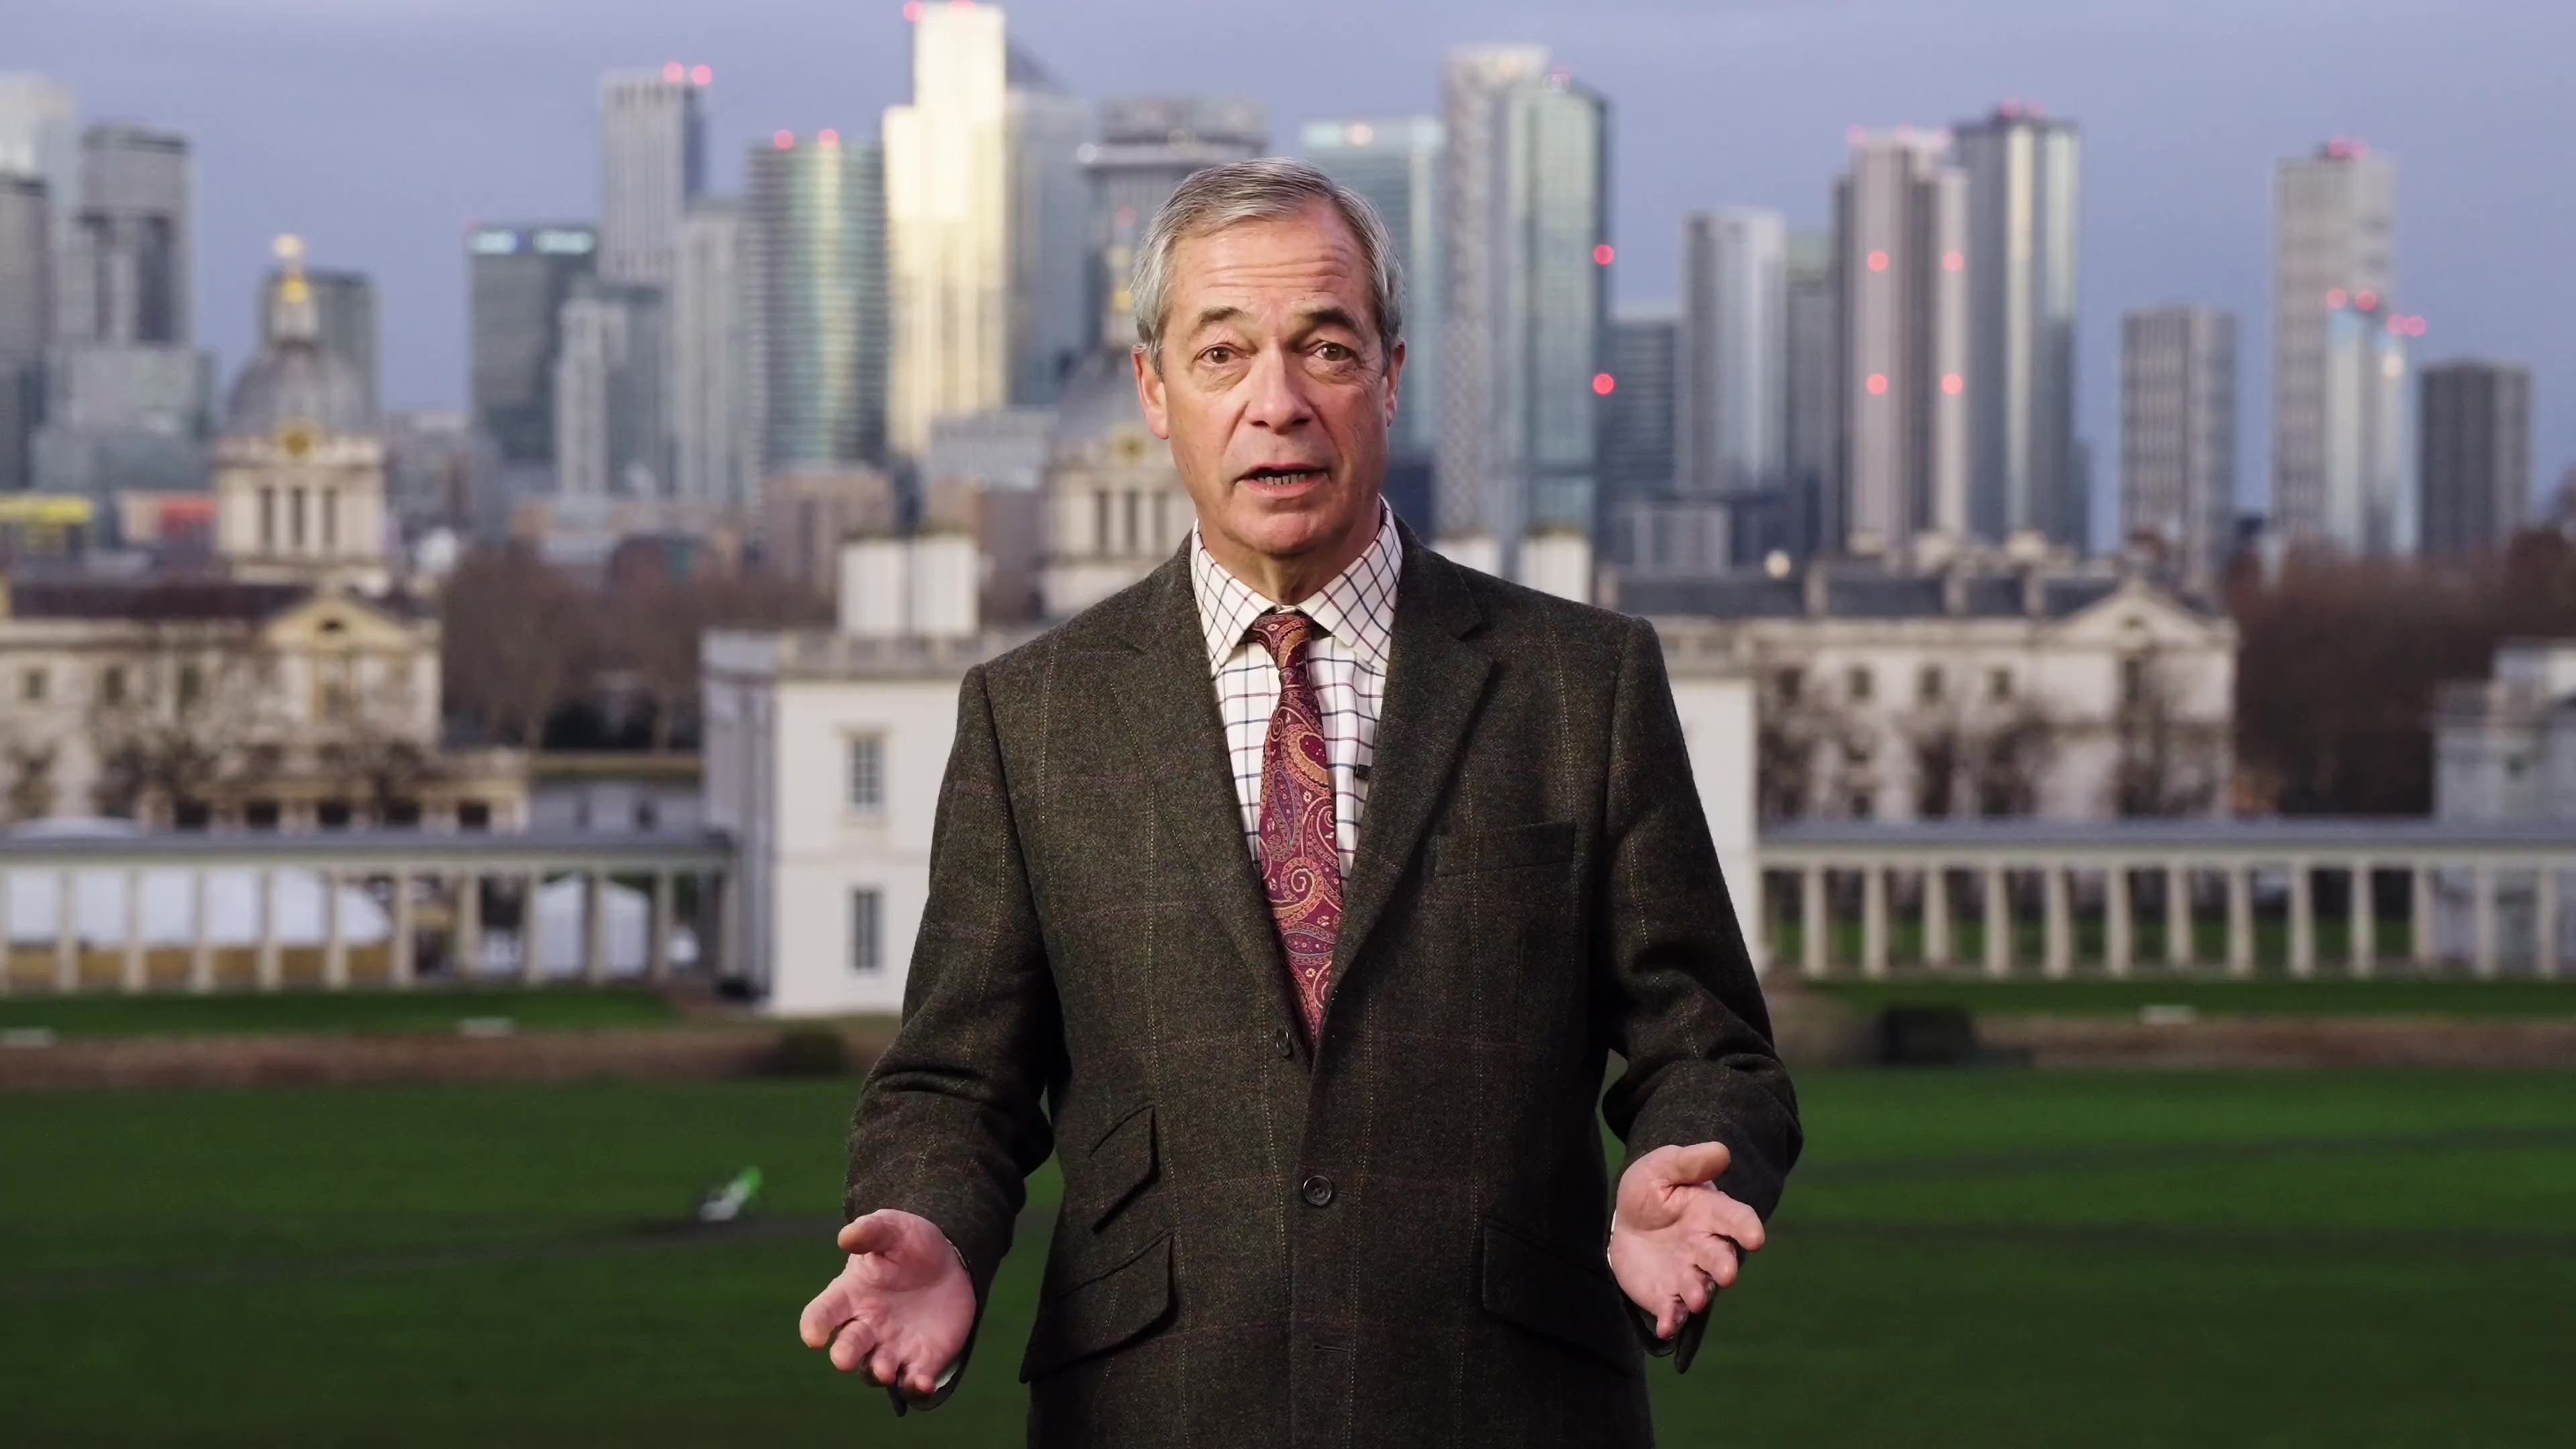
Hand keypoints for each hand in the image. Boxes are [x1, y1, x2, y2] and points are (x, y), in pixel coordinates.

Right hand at [797, 1209, 975, 1398]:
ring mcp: (891, 1346)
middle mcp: (865, 1326)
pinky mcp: (920, 1360)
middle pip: (846, 1347)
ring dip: (876, 1372)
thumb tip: (846, 1237)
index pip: (822, 1314)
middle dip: (844, 1355)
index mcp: (850, 1295)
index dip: (814, 1326)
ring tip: (884, 1369)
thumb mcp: (894, 1228)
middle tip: (843, 1360)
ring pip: (874, 1370)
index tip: (814, 1336)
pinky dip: (915, 1386)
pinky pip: (912, 1380)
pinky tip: (923, 1382)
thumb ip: (871, 1231)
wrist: (950, 1262)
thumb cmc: (910, 1244)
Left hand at [1607, 1142, 1766, 1340]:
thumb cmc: (1652, 1189)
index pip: (1736, 1219)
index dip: (1747, 1228)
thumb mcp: (1662, 1167)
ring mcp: (1688, 1273)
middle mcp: (1705, 1247)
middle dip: (1725, 1267)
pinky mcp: (1667, 1294)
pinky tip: (1666, 1327)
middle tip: (1727, 1274)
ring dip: (1699, 1294)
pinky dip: (1671, 1320)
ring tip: (1695, 1298)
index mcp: (1711, 1213)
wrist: (1626, 1220)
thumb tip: (1721, 1152)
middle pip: (1721, 1258)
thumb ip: (1688, 1162)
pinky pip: (1672, 1310)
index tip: (1755, 1237)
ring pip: (1700, 1286)